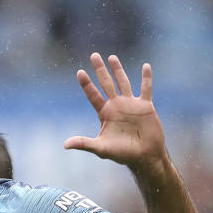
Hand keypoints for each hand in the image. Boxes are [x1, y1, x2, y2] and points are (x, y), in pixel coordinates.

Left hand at [63, 53, 166, 171]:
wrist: (145, 157)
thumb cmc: (122, 154)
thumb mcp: (101, 148)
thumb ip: (84, 143)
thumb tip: (65, 145)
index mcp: (105, 113)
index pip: (93, 95)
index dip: (86, 84)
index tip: (80, 72)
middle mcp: (116, 106)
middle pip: (106, 83)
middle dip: (100, 70)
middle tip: (94, 55)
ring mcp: (131, 104)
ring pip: (123, 82)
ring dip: (118, 70)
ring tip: (112, 57)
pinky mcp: (145, 106)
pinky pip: (146, 88)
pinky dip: (147, 78)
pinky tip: (146, 66)